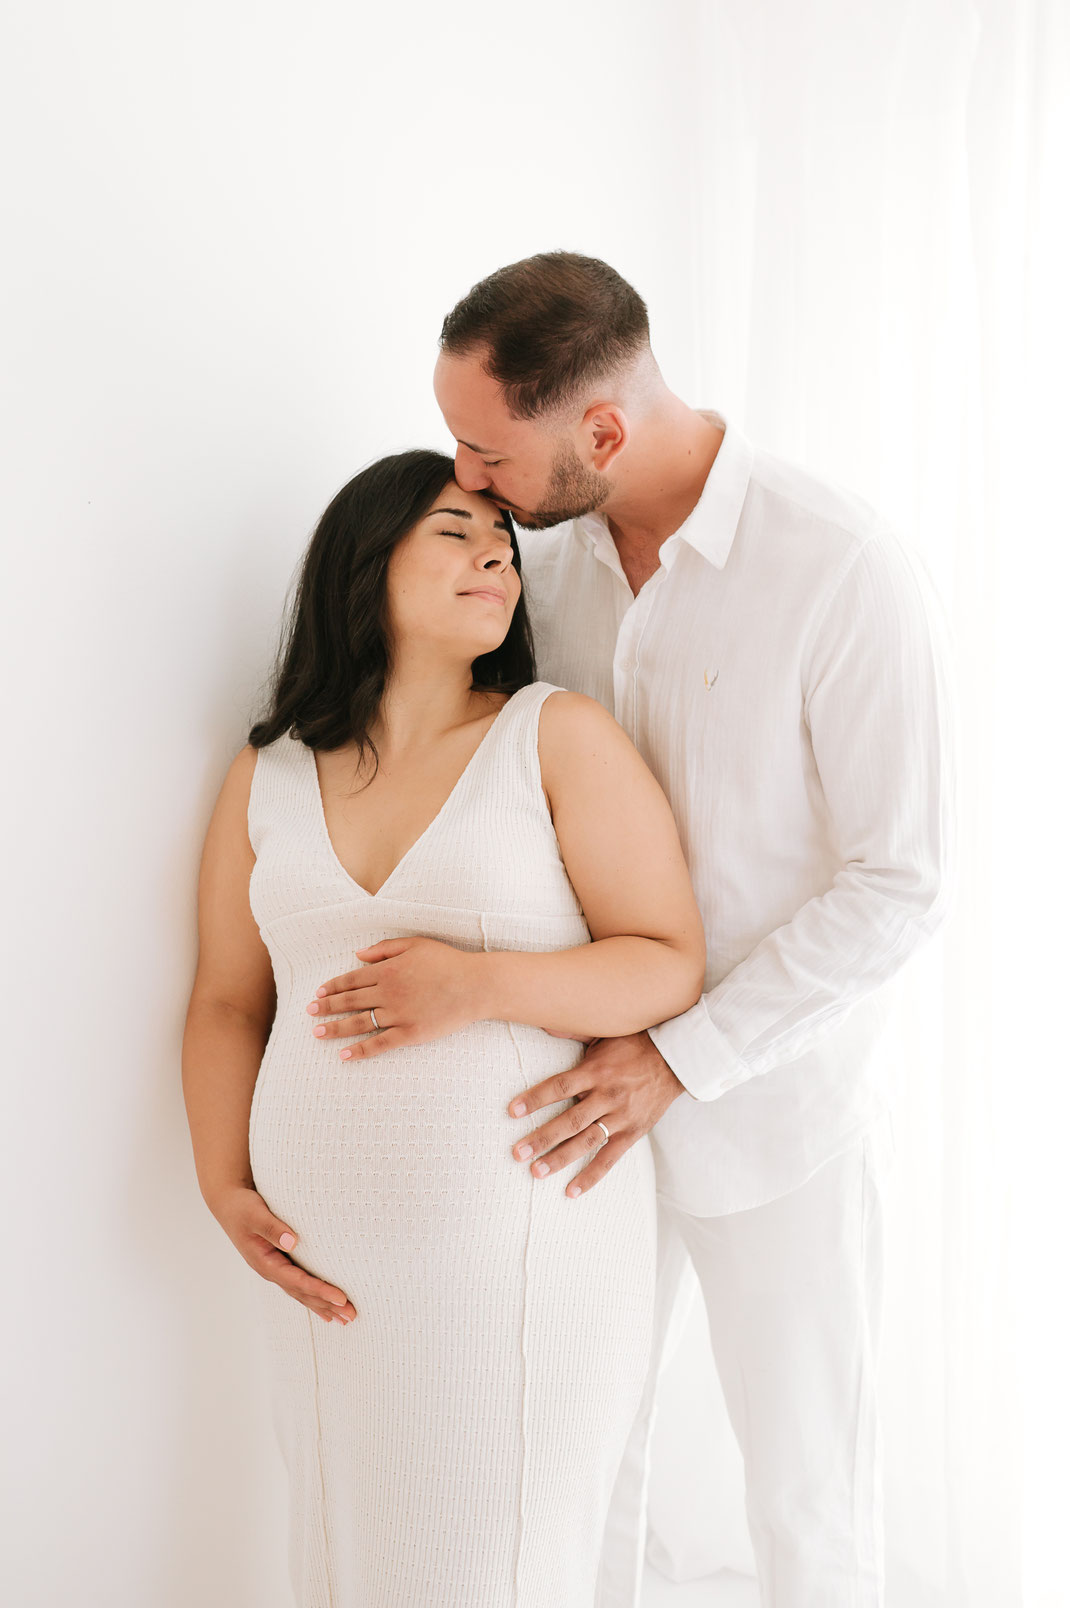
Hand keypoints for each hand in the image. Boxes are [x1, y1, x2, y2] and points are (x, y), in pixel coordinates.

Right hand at [209, 1184, 355, 1324]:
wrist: (228, 1203)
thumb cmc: (242, 1207)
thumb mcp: (255, 1214)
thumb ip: (272, 1228)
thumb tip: (292, 1241)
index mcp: (265, 1263)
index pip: (298, 1282)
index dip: (320, 1290)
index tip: (341, 1298)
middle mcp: (270, 1270)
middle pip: (302, 1293)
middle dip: (327, 1305)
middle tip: (352, 1316)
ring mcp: (274, 1269)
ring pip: (302, 1293)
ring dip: (323, 1306)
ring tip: (344, 1319)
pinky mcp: (279, 1263)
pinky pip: (299, 1285)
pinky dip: (313, 1296)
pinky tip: (325, 1307)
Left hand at [308, 937, 485, 1060]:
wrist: (475, 985)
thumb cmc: (448, 961)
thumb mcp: (416, 944)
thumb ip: (385, 948)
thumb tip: (358, 954)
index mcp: (388, 970)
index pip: (351, 979)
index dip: (332, 987)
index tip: (318, 993)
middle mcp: (388, 992)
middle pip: (349, 1001)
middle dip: (326, 1007)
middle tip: (308, 1013)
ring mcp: (398, 1014)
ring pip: (359, 1023)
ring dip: (335, 1028)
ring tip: (317, 1033)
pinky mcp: (410, 1034)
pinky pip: (380, 1044)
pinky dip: (360, 1051)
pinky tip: (344, 1056)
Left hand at [508, 1030, 684, 1196]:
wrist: (676, 1059)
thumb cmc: (634, 1043)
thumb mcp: (604, 1032)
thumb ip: (573, 1031)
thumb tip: (543, 1021)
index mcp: (596, 1070)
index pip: (560, 1086)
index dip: (535, 1098)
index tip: (512, 1111)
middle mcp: (607, 1095)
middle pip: (569, 1120)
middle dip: (541, 1138)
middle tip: (517, 1152)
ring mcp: (620, 1116)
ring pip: (586, 1142)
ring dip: (559, 1158)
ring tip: (536, 1172)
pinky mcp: (633, 1132)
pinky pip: (609, 1158)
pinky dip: (590, 1176)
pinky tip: (571, 1191)